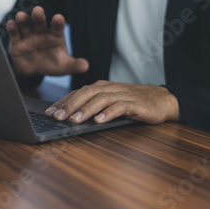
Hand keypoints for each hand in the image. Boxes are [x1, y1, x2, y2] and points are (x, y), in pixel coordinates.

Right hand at [6, 6, 88, 75]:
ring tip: (21, 16)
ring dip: (23, 19)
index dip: (57, 22)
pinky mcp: (16, 41)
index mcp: (55, 35)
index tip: (58, 18)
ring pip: (25, 24)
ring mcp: (28, 35)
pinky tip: (11, 24)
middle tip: (38, 10)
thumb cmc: (52, 63)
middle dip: (38, 16)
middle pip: (39, 21)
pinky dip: (12, 28)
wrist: (34, 70)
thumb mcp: (63, 66)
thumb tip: (86, 66)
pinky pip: (14, 33)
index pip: (57, 26)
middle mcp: (41, 32)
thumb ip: (74, 65)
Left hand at [45, 80, 180, 123]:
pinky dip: (108, 113)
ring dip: (85, 110)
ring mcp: (122, 95)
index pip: (77, 93)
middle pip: (85, 93)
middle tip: (56, 117)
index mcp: (100, 87)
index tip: (48, 112)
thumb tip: (68, 117)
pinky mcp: (134, 104)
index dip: (62, 102)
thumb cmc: (131, 102)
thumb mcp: (109, 102)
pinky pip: (119, 107)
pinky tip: (99, 121)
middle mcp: (109, 88)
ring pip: (100, 99)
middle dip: (69, 105)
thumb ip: (92, 106)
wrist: (161, 100)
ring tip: (74, 120)